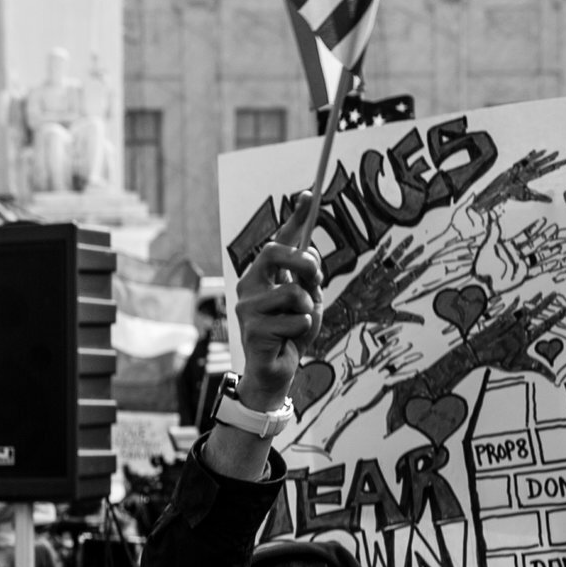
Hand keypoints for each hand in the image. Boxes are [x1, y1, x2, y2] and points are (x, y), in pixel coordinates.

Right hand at [232, 193, 322, 409]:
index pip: (280, 241)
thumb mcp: (308, 301)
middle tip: (317, 278)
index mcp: (264, 276)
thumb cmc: (290, 333)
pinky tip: (290, 339)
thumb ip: (308, 279)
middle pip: (277, 253)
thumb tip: (307, 252)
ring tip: (300, 323)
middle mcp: (250, 286)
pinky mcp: (253, 330)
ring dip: (308, 309)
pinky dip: (304, 329)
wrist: (275, 371)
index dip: (295, 218)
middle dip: (304, 262)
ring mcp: (248, 308)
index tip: (310, 195)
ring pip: (294, 293)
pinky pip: (296, 320)